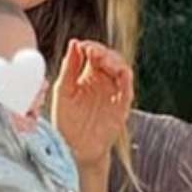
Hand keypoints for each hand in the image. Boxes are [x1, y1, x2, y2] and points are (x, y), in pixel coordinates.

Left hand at [51, 39, 133, 167]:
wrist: (75, 149)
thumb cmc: (66, 122)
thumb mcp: (63, 91)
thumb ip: (69, 67)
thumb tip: (74, 42)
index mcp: (87, 75)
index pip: (93, 53)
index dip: (90, 46)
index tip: (82, 46)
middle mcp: (103, 81)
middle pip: (109, 57)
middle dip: (102, 51)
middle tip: (92, 52)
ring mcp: (113, 93)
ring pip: (121, 69)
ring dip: (114, 61)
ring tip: (102, 60)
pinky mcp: (121, 106)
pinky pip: (128, 89)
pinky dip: (126, 79)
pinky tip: (119, 73)